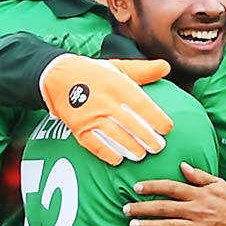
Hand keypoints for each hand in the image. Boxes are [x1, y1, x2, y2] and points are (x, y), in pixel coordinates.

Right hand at [41, 53, 173, 164]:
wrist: (58, 77)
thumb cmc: (94, 73)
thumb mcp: (118, 67)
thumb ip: (143, 70)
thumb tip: (166, 66)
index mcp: (116, 84)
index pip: (141, 103)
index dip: (156, 117)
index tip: (167, 128)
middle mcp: (104, 100)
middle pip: (129, 122)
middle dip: (146, 137)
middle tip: (159, 147)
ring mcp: (90, 115)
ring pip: (113, 135)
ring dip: (129, 147)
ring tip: (142, 155)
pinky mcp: (78, 127)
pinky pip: (93, 143)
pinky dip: (106, 153)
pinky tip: (118, 159)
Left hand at [127, 163, 225, 225]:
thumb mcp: (219, 184)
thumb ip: (199, 176)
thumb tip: (182, 166)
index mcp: (198, 194)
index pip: (170, 188)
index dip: (152, 187)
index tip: (136, 188)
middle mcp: (194, 210)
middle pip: (163, 208)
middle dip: (142, 208)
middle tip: (126, 209)